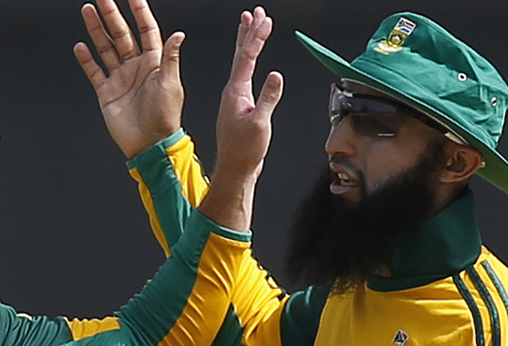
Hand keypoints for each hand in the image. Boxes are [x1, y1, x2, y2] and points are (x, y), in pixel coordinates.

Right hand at [74, 0, 184, 158]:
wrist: (149, 144)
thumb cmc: (165, 116)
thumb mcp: (171, 84)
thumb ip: (170, 58)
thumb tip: (178, 34)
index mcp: (153, 62)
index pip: (146, 29)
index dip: (139, 11)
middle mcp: (135, 66)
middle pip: (121, 34)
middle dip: (111, 14)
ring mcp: (120, 78)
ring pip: (105, 48)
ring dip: (96, 30)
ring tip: (87, 11)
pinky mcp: (106, 93)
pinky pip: (94, 72)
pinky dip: (87, 59)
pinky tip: (81, 46)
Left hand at [213, 7, 282, 183]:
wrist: (235, 168)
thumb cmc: (244, 151)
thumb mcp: (259, 124)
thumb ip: (268, 99)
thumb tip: (276, 76)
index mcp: (235, 93)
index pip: (246, 58)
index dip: (256, 37)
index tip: (264, 20)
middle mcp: (232, 92)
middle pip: (240, 55)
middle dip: (248, 32)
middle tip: (254, 12)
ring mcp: (234, 98)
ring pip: (240, 63)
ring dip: (246, 43)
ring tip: (249, 25)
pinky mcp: (238, 105)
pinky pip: (243, 74)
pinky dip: (247, 60)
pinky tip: (250, 57)